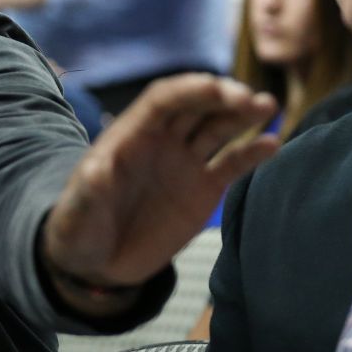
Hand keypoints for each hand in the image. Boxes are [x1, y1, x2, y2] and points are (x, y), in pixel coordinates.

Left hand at [42, 74, 277, 308]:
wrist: (97, 262)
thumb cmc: (79, 229)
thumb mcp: (78, 212)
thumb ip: (89, 191)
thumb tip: (97, 169)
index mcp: (129, 136)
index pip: (163, 99)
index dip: (189, 90)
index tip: (217, 89)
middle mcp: (160, 141)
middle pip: (195, 106)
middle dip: (222, 97)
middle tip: (249, 99)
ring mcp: (184, 162)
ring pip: (218, 128)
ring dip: (243, 115)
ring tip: (268, 105)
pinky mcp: (203, 188)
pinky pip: (232, 164)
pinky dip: (252, 153)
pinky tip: (273, 145)